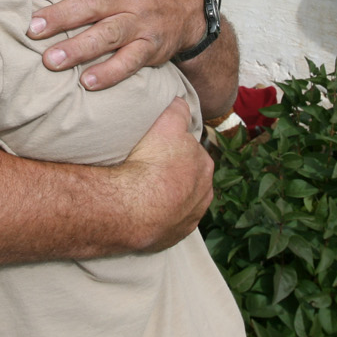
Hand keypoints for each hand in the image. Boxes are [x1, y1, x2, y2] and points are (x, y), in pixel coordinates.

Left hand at [25, 0, 204, 89]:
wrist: (187, 9)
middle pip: (90, 4)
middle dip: (59, 16)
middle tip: (30, 29)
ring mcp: (140, 22)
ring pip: (108, 35)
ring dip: (79, 48)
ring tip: (51, 60)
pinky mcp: (151, 47)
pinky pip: (130, 62)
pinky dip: (109, 73)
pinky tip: (88, 82)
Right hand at [115, 98, 212, 251]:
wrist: (131, 207)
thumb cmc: (149, 162)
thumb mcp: (167, 122)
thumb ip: (178, 109)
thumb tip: (181, 101)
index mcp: (205, 164)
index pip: (191, 151)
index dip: (173, 148)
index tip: (156, 149)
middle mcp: (203, 192)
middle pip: (188, 177)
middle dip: (173, 172)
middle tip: (147, 168)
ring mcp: (189, 217)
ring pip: (180, 200)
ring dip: (167, 195)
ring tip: (143, 190)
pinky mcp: (174, 235)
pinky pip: (168, 222)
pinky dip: (159, 215)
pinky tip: (144, 209)